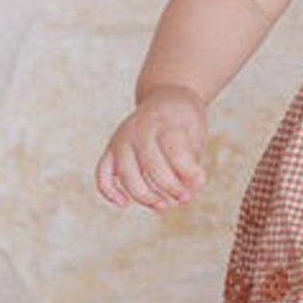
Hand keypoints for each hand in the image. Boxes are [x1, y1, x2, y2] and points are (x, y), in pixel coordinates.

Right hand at [95, 85, 207, 209]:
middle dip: (170, 187)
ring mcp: (121, 140)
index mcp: (163, 121)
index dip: (188, 171)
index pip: (174, 150)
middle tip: (185, 198)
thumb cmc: (183, 120)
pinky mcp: (111, 150)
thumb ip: (191, 160)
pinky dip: (109, 191)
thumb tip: (188, 190)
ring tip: (164, 205)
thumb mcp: (195, 132)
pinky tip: (124, 203)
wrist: (165, 98)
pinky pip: (102, 174)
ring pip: (126, 174)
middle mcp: (138, 130)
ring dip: (144, 196)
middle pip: (150, 164)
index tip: (200, 182)